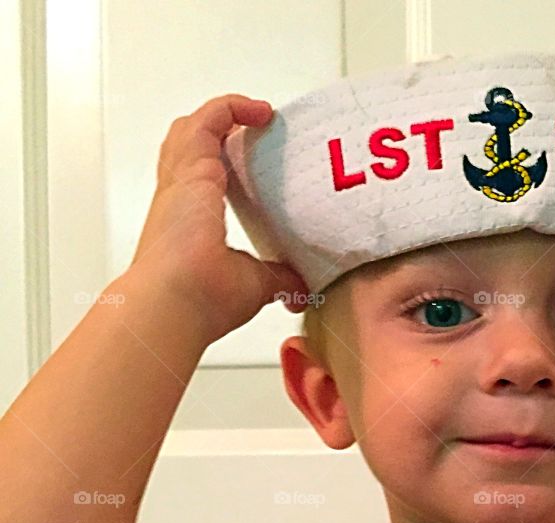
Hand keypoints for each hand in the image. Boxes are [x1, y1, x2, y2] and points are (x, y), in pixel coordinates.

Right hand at [130, 94, 310, 342]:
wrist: (175, 302)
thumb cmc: (200, 301)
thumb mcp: (253, 285)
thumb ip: (277, 278)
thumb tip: (298, 285)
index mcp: (188, 222)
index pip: (198, 180)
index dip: (220, 165)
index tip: (251, 163)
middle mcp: (178, 197)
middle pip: (187, 146)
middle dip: (218, 132)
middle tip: (253, 130)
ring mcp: (181, 181)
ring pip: (192, 128)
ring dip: (225, 115)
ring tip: (258, 115)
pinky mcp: (193, 168)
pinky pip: (210, 119)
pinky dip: (232, 107)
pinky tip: (260, 112)